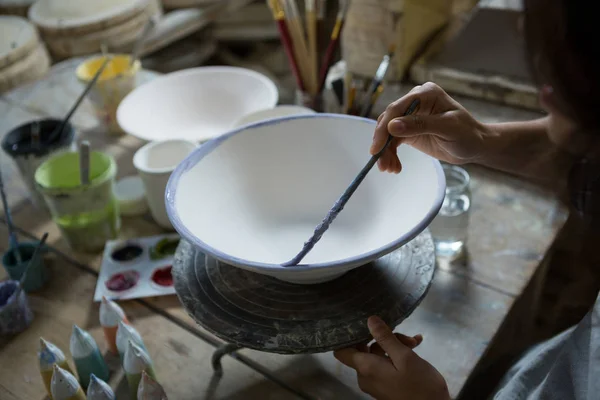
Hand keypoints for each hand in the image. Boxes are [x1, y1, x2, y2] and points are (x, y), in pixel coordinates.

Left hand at [334, 316, 449, 399]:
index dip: (346, 337)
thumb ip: (385, 338)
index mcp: (366, 368)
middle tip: (404, 336)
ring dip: (394, 345)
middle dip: (384, 338)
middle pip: (365, 349)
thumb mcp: (405, 357)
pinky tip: (414, 347)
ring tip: (414, 343)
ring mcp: (375, 382)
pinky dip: (396, 356)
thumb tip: (370, 320)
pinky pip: (384, 365)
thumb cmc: (420, 385)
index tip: (359, 324)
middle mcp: (365, 376)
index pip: (341, 352)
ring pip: (377, 355)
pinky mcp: (385, 385)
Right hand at [371, 82, 490, 172]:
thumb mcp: (447, 128)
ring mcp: (410, 116)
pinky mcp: (409, 130)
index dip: (384, 128)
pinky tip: (394, 166)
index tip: (377, 148)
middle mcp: (415, 102)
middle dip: (383, 143)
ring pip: (388, 133)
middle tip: (381, 164)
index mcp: (425, 94)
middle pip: (388, 120)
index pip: (397, 108)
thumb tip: (392, 126)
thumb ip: (420, 125)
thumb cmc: (467, 134)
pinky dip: (391, 154)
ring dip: (386, 152)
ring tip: (389, 169)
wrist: (475, 146)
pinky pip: (393, 141)